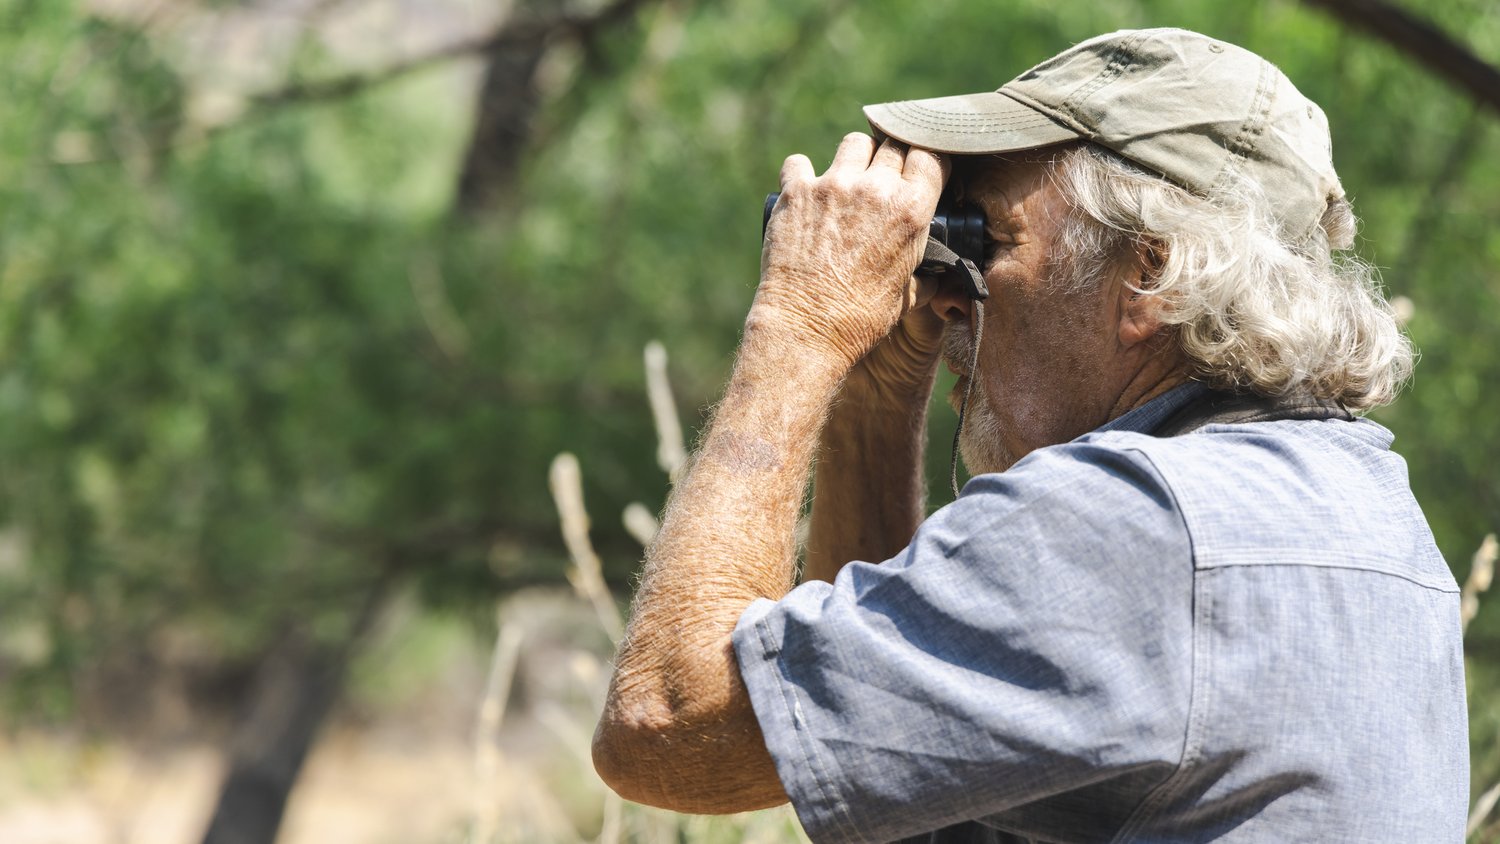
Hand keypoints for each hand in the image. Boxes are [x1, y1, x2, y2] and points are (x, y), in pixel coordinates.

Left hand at [755, 133, 946, 369]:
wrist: (807, 330)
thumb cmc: (859, 320)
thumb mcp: (906, 295)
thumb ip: (921, 273)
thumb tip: (932, 277)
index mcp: (912, 211)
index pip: (931, 156)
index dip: (926, 162)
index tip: (918, 171)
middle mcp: (876, 190)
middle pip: (894, 145)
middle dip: (891, 159)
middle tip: (881, 180)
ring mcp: (834, 186)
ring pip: (854, 143)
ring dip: (855, 157)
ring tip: (847, 179)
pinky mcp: (797, 192)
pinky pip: (799, 162)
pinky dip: (802, 173)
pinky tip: (804, 189)